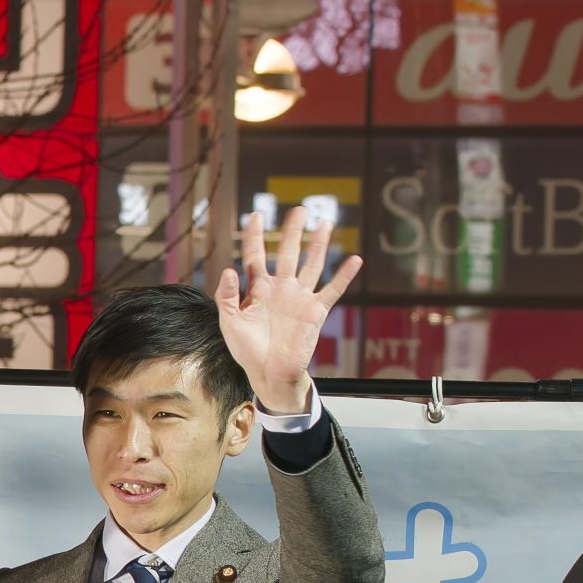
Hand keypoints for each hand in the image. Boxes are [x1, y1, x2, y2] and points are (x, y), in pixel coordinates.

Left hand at [217, 208, 360, 416]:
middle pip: (287, 252)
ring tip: (325, 223)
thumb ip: (228, 296)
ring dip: (318, 245)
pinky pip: (332, 290)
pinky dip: (344, 276)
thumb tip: (229, 269)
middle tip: (300, 209)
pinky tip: (354, 259)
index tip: (255, 215)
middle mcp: (281, 288)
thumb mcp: (230, 323)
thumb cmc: (247, 349)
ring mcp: (300, 298)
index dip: (254, 235)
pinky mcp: (316, 311)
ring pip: (311, 265)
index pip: (255, 255)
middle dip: (292, 231)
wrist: (269, 372)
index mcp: (258, 288)